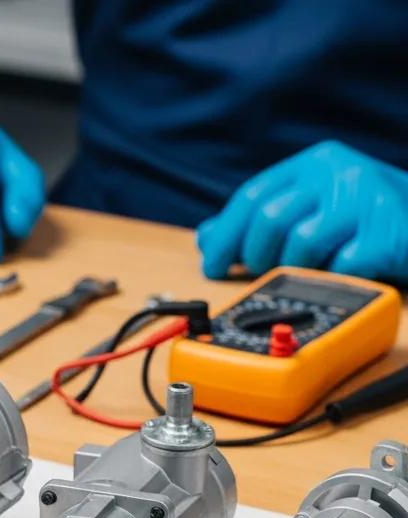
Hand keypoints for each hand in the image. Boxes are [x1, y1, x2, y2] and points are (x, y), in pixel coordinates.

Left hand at [198, 141, 407, 282]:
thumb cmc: (360, 222)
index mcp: (313, 165)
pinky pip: (340, 265)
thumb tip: (206, 236)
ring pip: (301, 243)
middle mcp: (338, 174)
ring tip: (307, 269)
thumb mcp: (310, 208)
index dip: (225, 237)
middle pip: (270, 219)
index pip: (252, 196)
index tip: (211, 266)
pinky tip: (340, 272)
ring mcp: (365, 200)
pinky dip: (332, 277)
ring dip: (295, 267)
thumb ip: (258, 219)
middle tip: (260, 271)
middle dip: (256, 255)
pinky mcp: (386, 234)